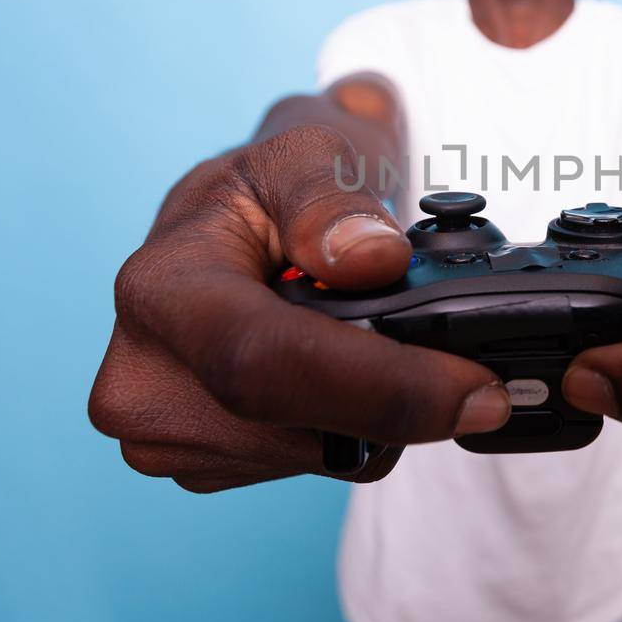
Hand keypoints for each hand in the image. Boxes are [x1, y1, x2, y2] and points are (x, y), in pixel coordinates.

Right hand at [87, 125, 510, 490]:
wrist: (234, 227)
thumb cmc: (268, 186)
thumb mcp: (306, 154)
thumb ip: (335, 201)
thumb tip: (371, 259)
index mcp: (160, 290)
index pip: (266, 363)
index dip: (383, 386)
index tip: (477, 390)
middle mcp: (144, 380)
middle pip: (304, 425)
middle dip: (399, 396)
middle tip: (458, 357)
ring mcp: (167, 436)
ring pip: (323, 455)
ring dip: (377, 411)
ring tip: (367, 339)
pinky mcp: (203, 468)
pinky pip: (318, 464)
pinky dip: (354, 423)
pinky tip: (341, 372)